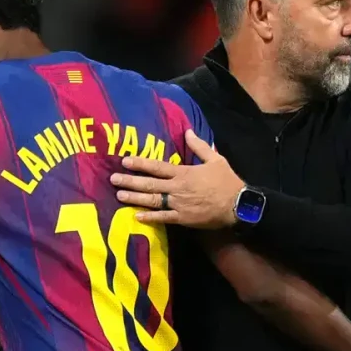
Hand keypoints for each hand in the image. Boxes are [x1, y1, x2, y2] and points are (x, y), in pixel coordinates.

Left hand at [111, 130, 244, 227]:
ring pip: (152, 200)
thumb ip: (199, 146)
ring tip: (119, 195)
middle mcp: (177, 188)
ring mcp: (179, 204)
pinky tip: (136, 216)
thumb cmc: (227, 181)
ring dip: (135, 198)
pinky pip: (163, 218)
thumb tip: (187, 131)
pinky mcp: (183, 218)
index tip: (125, 161)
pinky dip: (149, 217)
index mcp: (184, 173)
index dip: (140, 163)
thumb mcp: (215, 159)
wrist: (238, 205)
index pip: (157, 167)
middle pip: (149, 184)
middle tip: (112, 179)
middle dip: (130, 181)